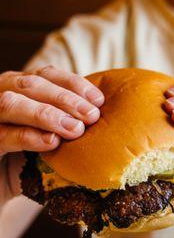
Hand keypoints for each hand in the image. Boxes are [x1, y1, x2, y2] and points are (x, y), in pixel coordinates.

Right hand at [0, 66, 103, 207]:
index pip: (45, 75)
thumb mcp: (46, 139)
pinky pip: (3, 135)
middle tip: (91, 116)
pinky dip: (28, 136)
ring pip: (11, 104)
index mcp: (17, 90)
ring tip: (74, 129)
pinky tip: (51, 142)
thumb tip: (99, 118)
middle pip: (30, 85)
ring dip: (46, 114)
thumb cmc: (24, 162)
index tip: (98, 100)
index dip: (72, 84)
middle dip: (65, 98)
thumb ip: (64, 125)